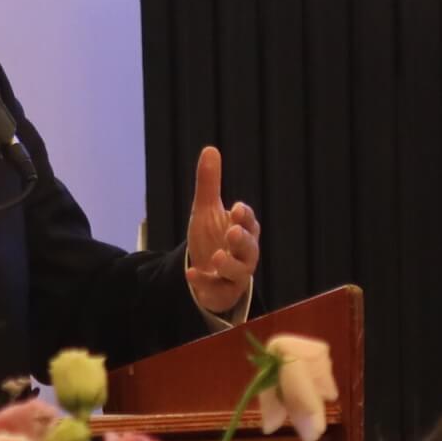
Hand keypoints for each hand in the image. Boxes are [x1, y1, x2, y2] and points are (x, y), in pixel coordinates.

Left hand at [184, 146, 259, 314]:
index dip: (245, 217)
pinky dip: (204, 282)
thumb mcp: (207, 210)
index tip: (237, 208)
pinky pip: (216, 288)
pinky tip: (191, 273)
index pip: (250, 223)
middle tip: (233, 232)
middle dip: (242, 240)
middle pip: (250, 248)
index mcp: (243, 231)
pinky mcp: (220, 291)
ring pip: (239, 272)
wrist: (209, 273)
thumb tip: (210, 149)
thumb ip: (209, 184)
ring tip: (217, 255)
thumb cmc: (214, 238)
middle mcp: (244, 254)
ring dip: (229, 264)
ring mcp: (233, 275)